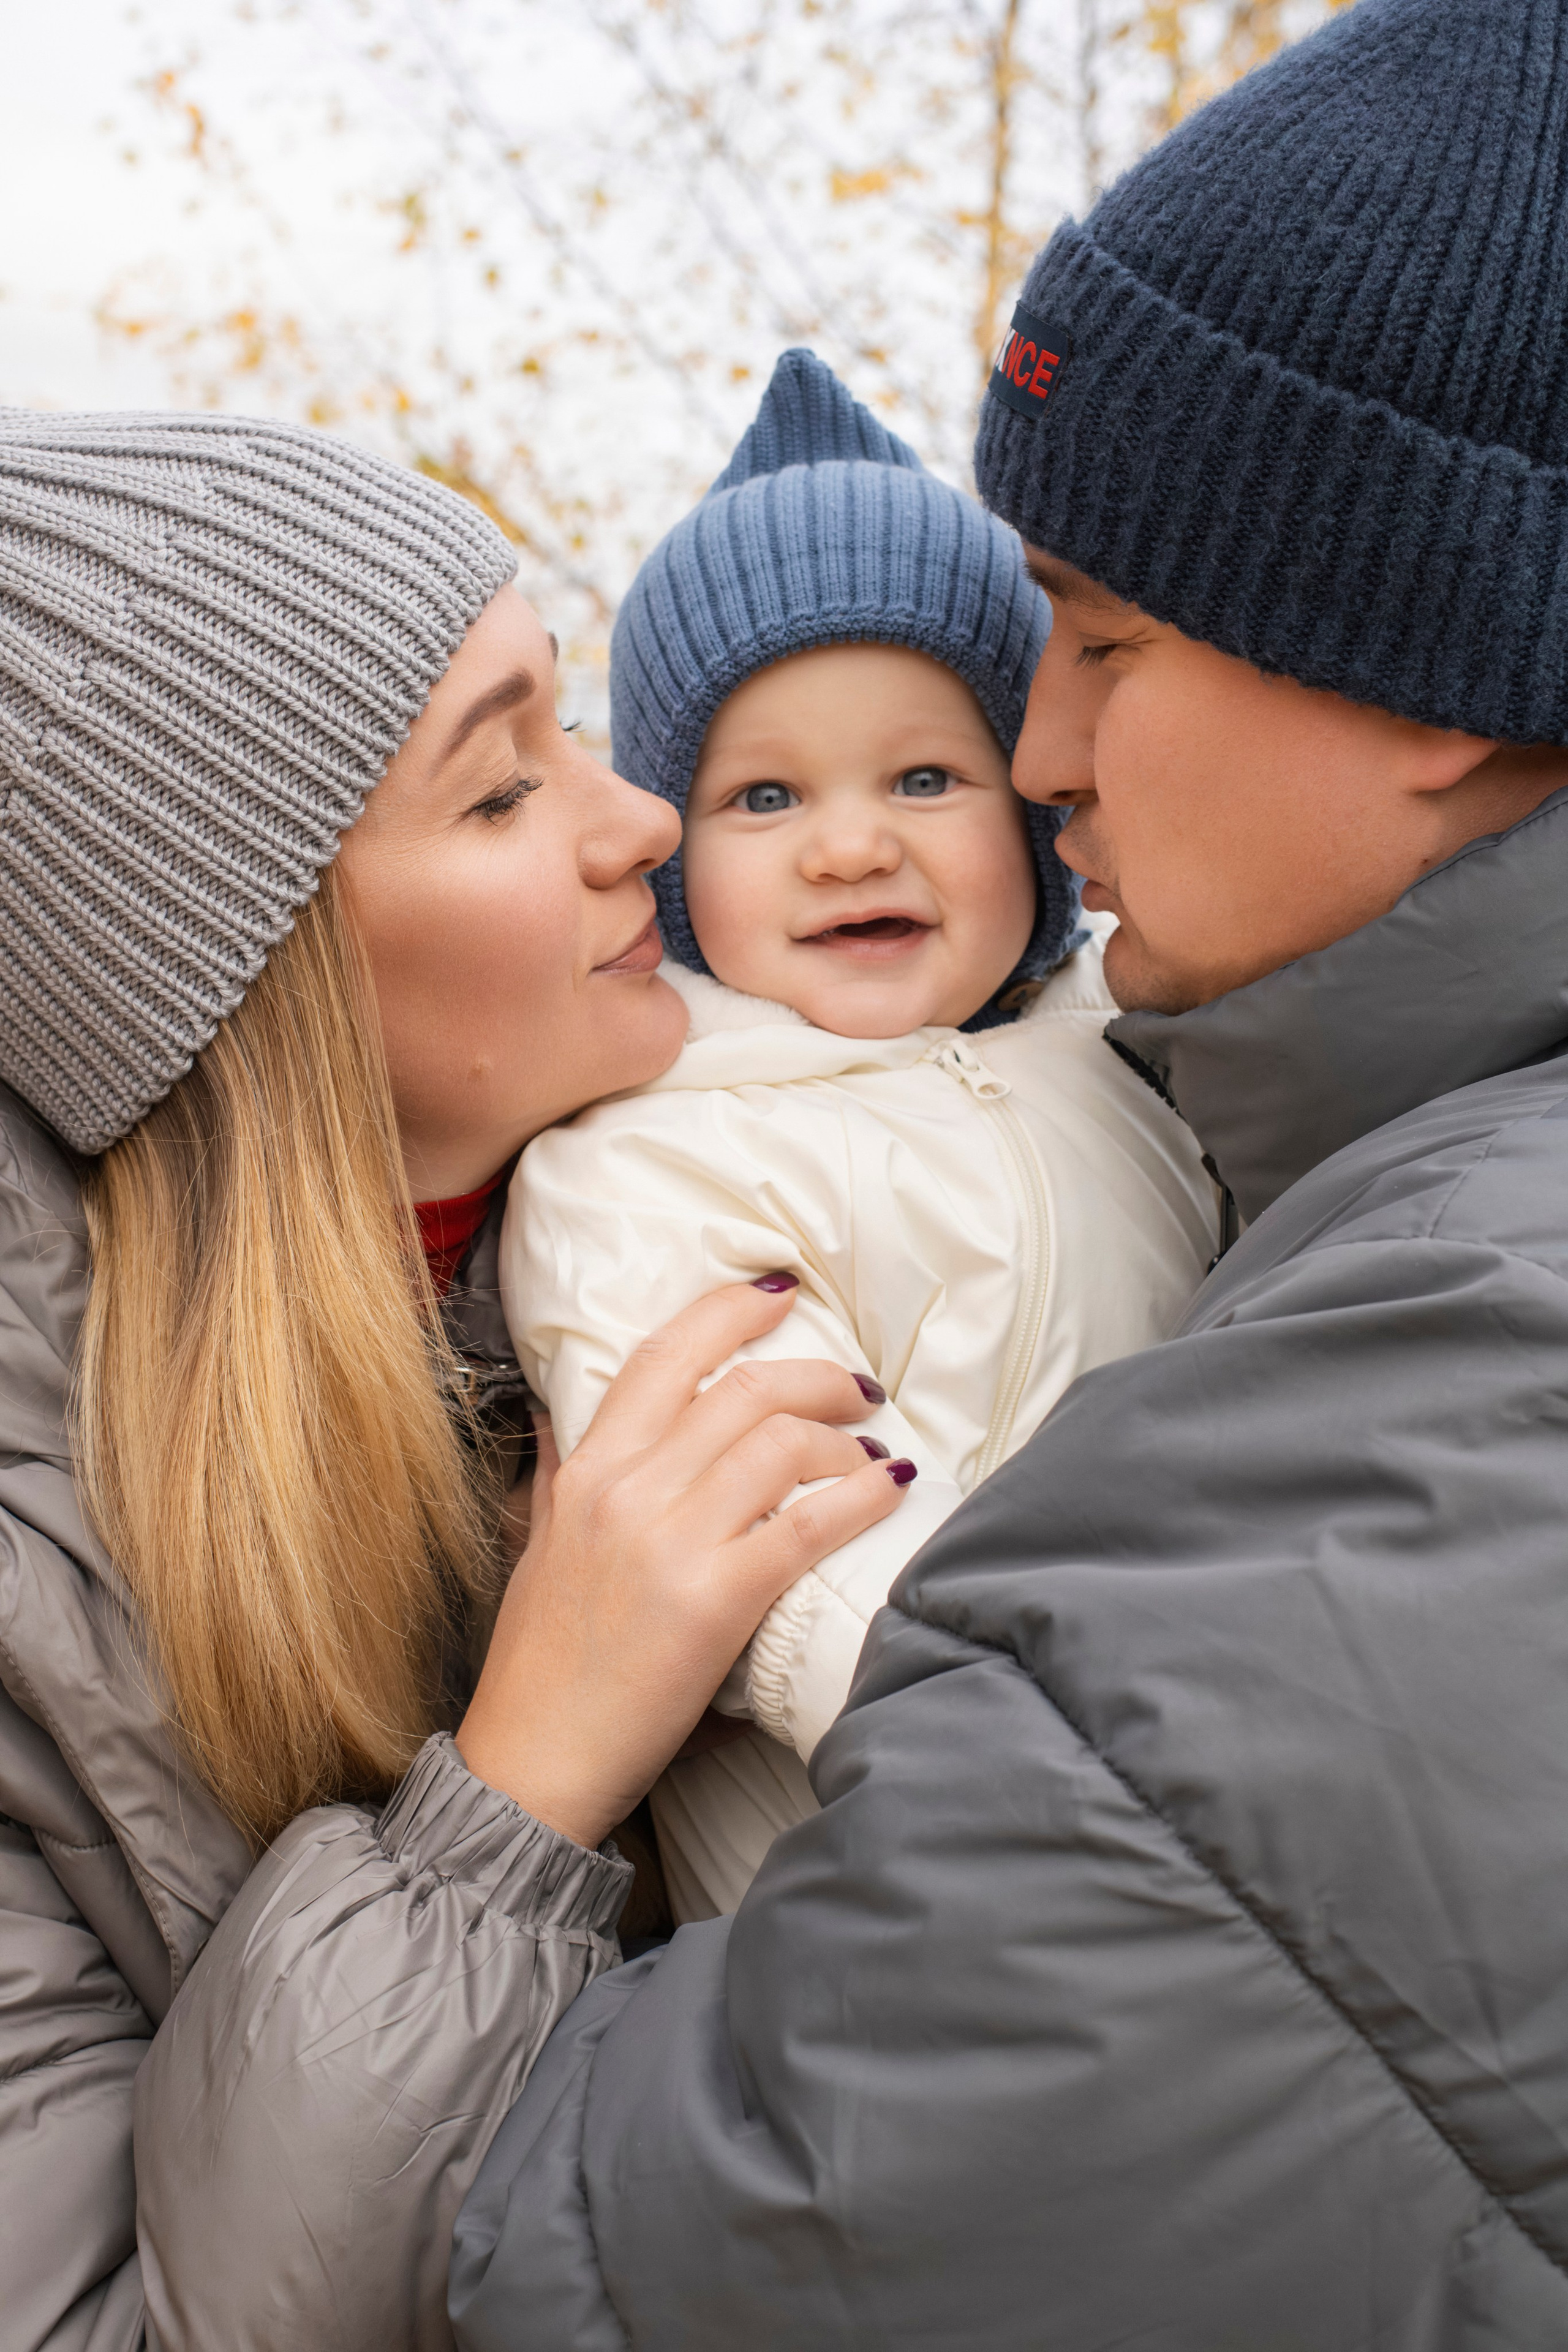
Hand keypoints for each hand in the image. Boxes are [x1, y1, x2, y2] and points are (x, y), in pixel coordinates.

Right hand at [456, 1280, 911, 1846]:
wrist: (533, 1761)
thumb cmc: (542, 1662)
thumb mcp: (540, 1545)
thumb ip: (560, 1472)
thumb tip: (562, 1413)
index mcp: (587, 1472)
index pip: (663, 1356)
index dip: (727, 1312)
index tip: (780, 1295)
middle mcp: (627, 1491)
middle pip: (742, 1390)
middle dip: (817, 1378)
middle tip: (857, 1389)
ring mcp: (670, 1542)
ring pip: (780, 1445)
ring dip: (844, 1443)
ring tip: (871, 1457)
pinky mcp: (714, 1601)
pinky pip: (807, 1526)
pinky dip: (860, 1499)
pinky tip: (888, 1491)